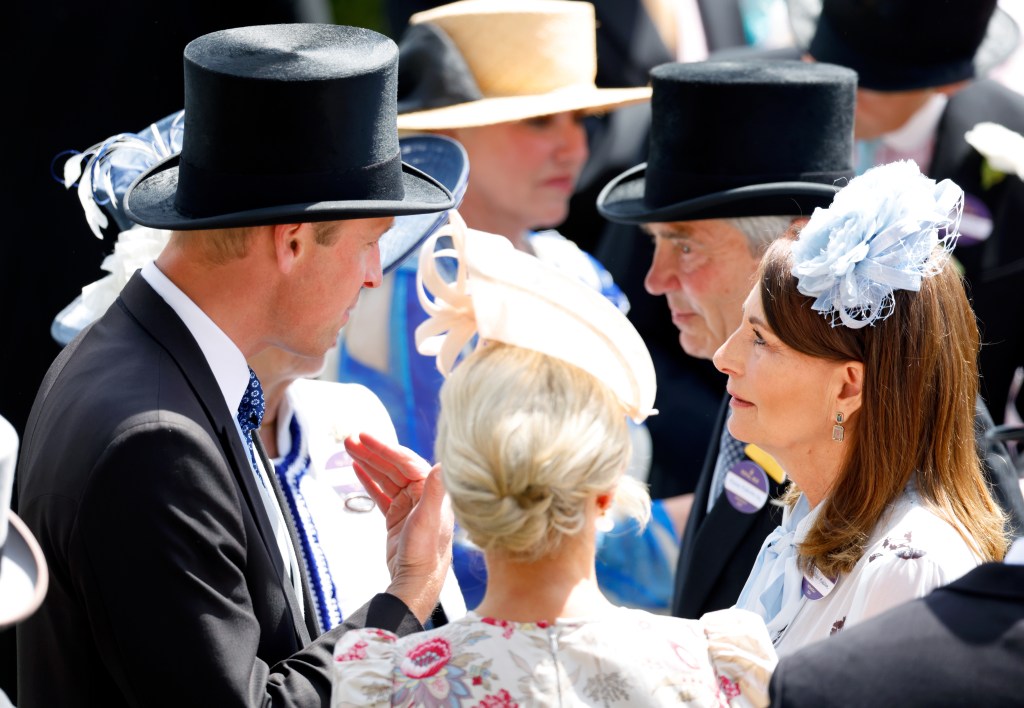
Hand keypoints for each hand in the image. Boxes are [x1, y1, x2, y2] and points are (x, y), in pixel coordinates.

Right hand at [345, 433, 453, 622]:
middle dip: (372, 452)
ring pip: (385, 477)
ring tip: (348, 449)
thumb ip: (435, 491)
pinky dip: (369, 481)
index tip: (365, 437)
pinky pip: (381, 493)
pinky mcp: (398, 517)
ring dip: (367, 463)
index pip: (406, 461)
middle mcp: (422, 494)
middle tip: (349, 440)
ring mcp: (409, 505)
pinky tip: (356, 469)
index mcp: (431, 490)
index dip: (385, 448)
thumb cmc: (425, 552)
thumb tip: (443, 463)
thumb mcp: (428, 520)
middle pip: (394, 466)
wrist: (416, 581)